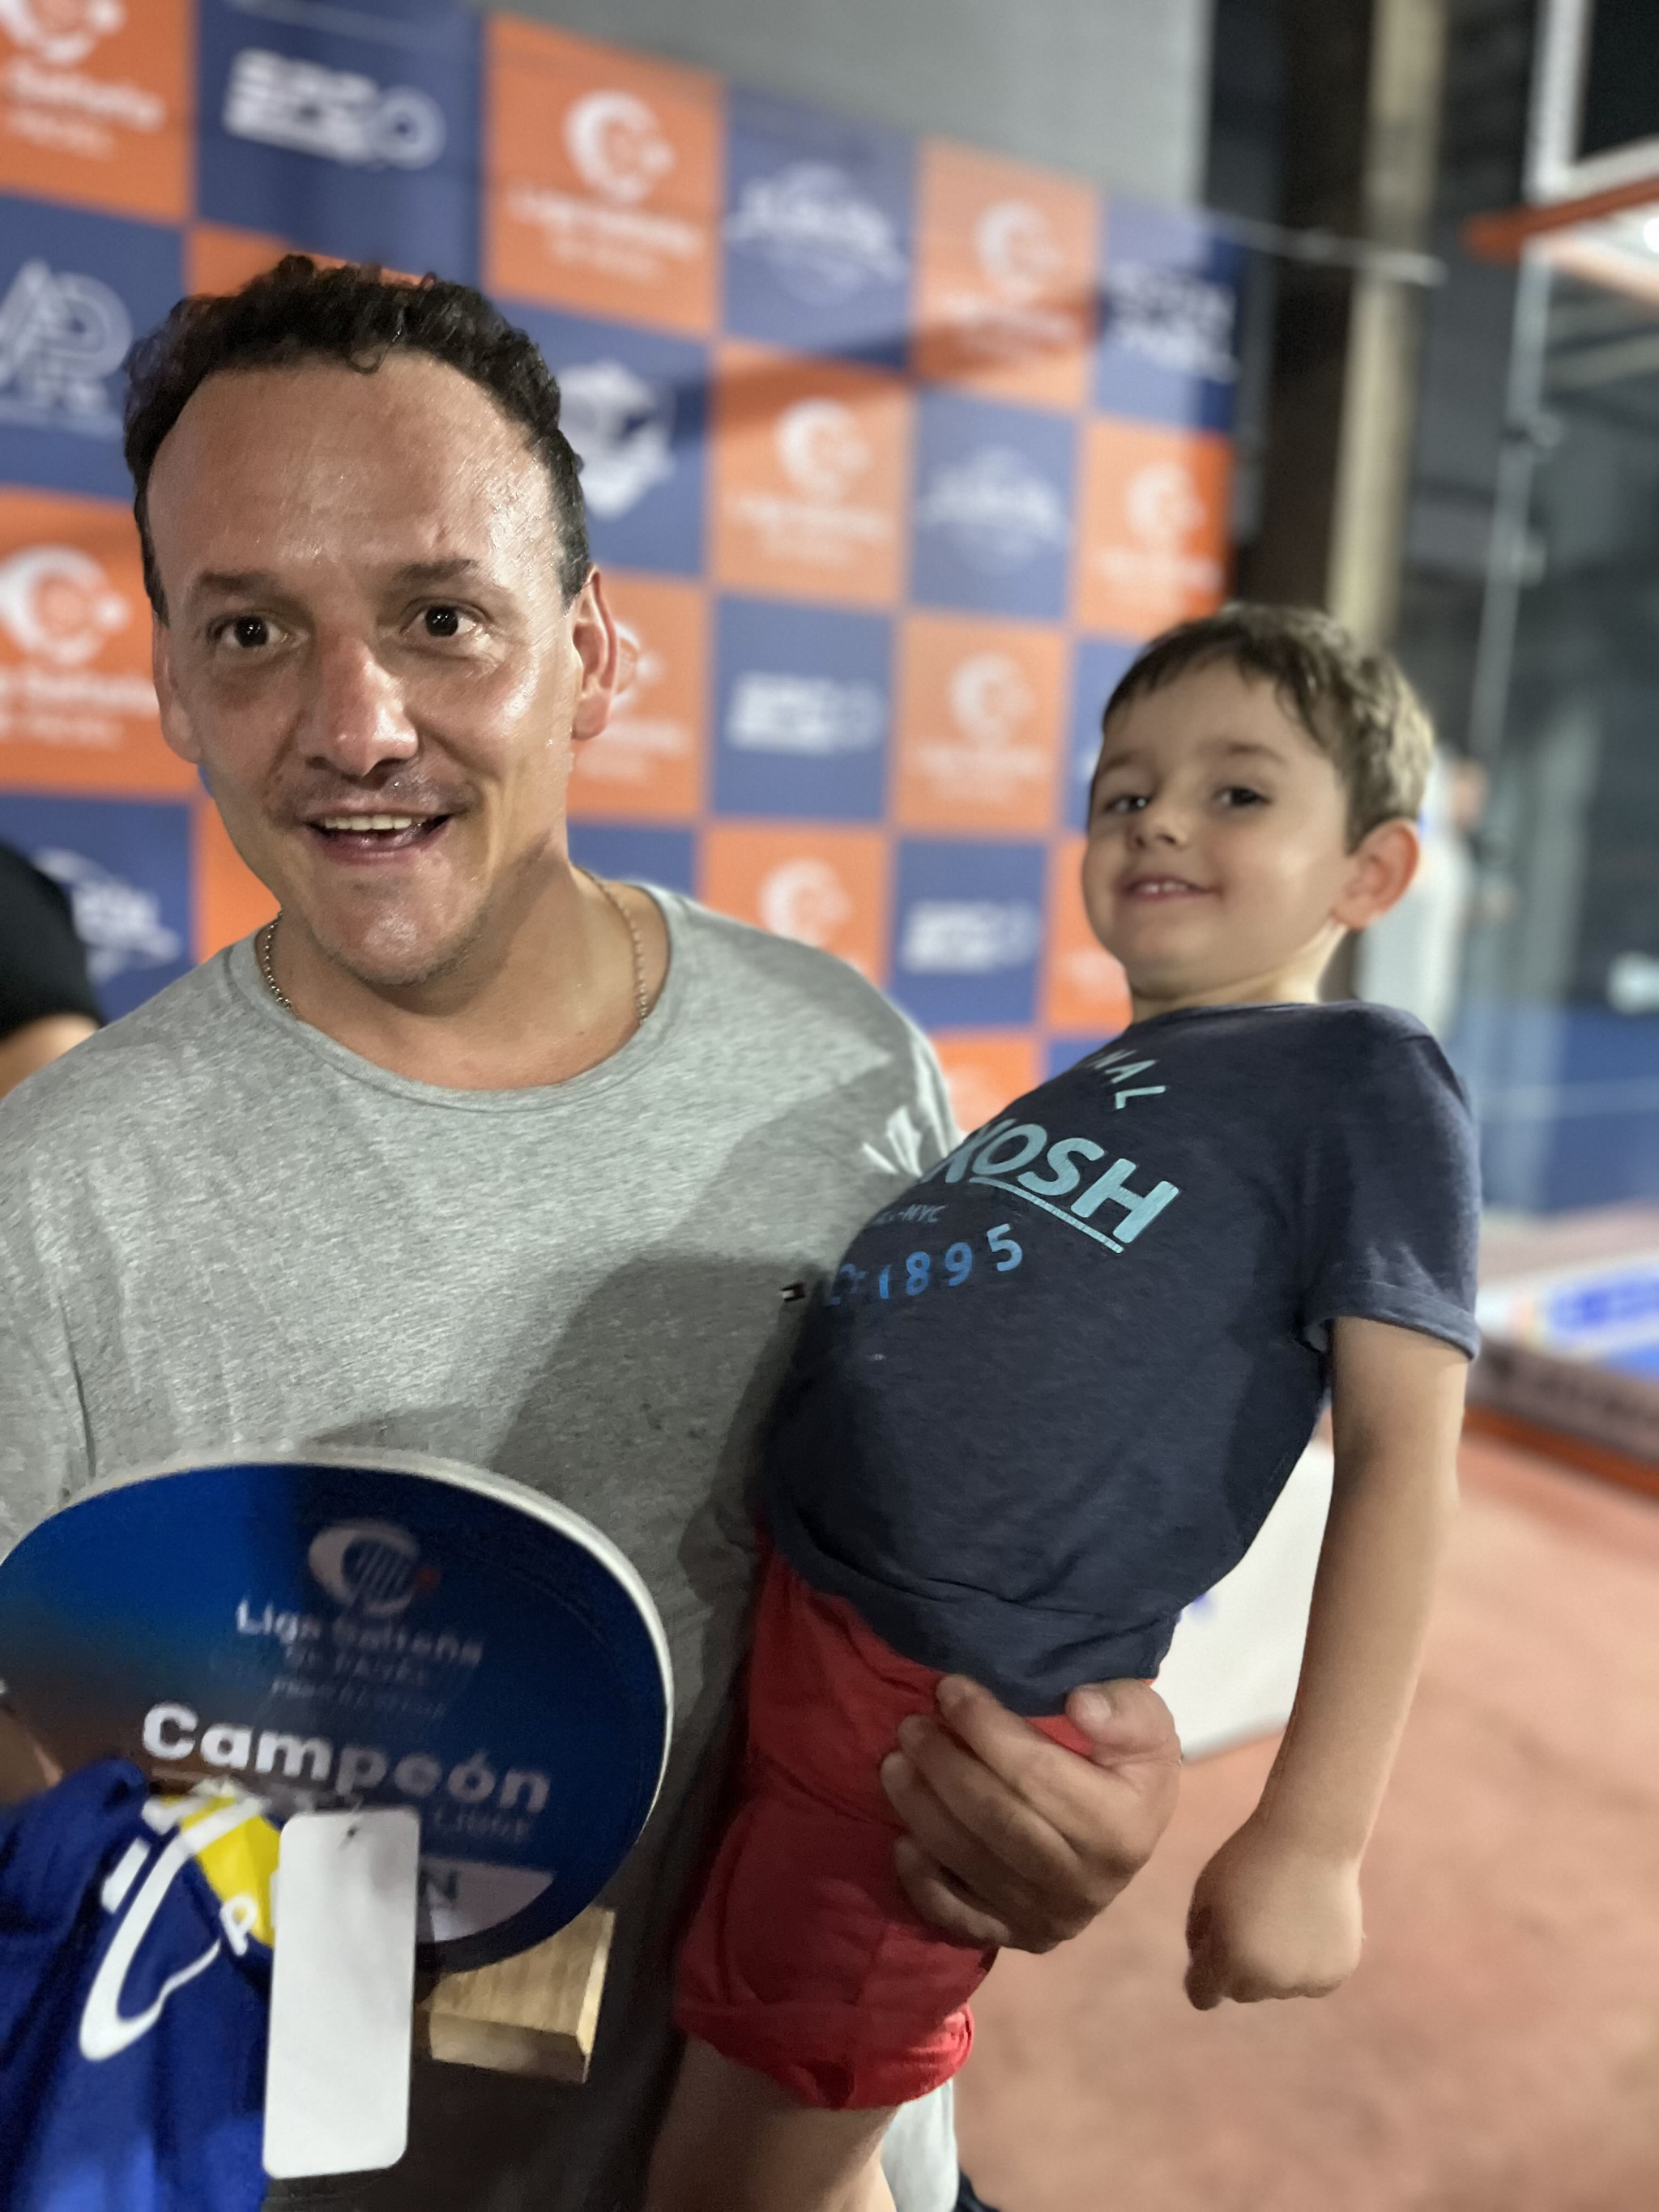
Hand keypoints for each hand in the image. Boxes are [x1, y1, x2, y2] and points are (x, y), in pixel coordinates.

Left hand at [879, 1675, 1180, 1952]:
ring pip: (971, 1862)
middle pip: (996, 1819)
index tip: (948, 1688)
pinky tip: (902, 1841)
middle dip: (943, 1767)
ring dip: (921, 1810)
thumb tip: (1080, 1705)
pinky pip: (958, 1917)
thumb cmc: (1127, 1763)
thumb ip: (1124, 1710)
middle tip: (909, 1726)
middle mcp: (1086, 1883)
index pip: (1037, 1773)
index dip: (986, 1728)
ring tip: (894, 1765)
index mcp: (1123, 1828)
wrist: (1128, 1829)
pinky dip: (923, 1881)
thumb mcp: (1146, 1724)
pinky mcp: (1018, 1938)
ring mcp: (1050, 1919)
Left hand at [1184, 1819, 1362, 2009]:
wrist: (1312, 1838)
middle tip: (1252, 1921)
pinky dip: (1307, 1962)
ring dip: (1275, 1966)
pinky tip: (1308, 1925)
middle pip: (1242, 1990)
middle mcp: (1268, 1980)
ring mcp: (1306, 1979)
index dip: (1200, 1978)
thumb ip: (1199, 1937)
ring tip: (1283, 1916)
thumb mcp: (1206, 1893)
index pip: (1202, 1996)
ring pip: (1279, 1987)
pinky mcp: (1337, 1973)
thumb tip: (1204, 1968)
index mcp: (1229, 1959)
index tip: (1207, 1958)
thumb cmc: (1249, 1859)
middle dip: (1239, 1966)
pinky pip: (1310, 1980)